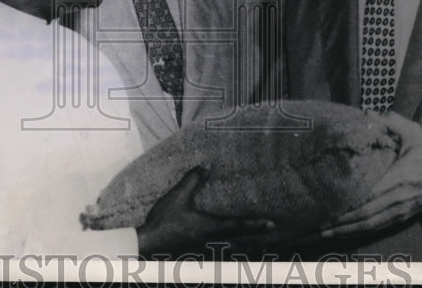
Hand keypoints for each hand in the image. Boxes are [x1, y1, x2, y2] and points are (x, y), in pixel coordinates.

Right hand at [136, 166, 273, 257]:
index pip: (238, 225)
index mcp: (210, 228)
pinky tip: (230, 247)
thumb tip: (206, 167)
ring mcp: (205, 251)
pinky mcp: (198, 255)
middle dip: (256, 239)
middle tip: (271, 235)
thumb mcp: (177, 197)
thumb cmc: (163, 222)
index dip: (256, 224)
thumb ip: (192, 180)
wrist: (148, 245)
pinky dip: (231, 251)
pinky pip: (220, 254)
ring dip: (245, 246)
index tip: (272, 223)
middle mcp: (212, 242)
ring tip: (257, 243)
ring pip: (232, 250)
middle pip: (240, 242)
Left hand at [322, 111, 421, 238]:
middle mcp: (397, 199)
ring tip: (325, 232)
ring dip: (347, 231)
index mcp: (398, 178)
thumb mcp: (414, 133)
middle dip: (340, 221)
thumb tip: (367, 112)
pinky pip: (378, 227)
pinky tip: (344, 233)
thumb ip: (391, 122)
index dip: (348, 202)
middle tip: (318, 224)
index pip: (369, 193)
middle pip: (365, 215)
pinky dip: (359, 232)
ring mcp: (400, 211)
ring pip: (370, 225)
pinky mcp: (402, 217)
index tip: (328, 204)